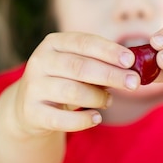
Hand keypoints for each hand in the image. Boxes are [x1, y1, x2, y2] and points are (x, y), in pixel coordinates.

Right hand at [13, 32, 134, 135]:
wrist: (27, 105)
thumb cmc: (62, 80)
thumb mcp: (75, 64)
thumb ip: (99, 62)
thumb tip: (134, 68)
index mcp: (53, 43)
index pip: (83, 42)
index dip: (108, 51)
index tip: (131, 60)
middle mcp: (40, 61)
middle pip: (79, 67)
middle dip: (110, 75)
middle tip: (133, 83)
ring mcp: (33, 87)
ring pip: (72, 91)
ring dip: (97, 97)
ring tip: (109, 101)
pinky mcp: (32, 112)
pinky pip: (62, 119)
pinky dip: (83, 120)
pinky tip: (96, 118)